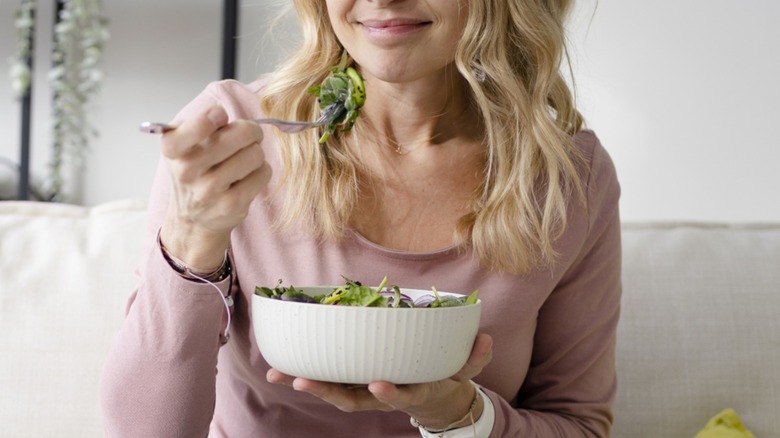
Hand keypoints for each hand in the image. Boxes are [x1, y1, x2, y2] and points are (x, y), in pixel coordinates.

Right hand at [159, 105, 270, 270]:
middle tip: (248, 136)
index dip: (214, 116)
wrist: (193, 217)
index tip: (220, 117)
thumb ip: (200, 123)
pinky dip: (262, 170)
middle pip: (240, 134)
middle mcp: (187, 171)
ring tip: (245, 159)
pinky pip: (263, 173)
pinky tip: (249, 175)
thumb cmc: (194, 170)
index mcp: (172, 149)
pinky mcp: (230, 205)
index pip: (196, 126)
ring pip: (255, 154)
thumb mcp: (184, 142)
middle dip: (250, 131)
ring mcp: (208, 190)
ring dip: (256, 153)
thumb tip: (229, 122)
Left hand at [267, 333, 493, 428]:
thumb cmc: (446, 378)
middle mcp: (383, 395)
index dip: (391, 393)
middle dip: (329, 391)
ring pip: (335, 392)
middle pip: (354, 399)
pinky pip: (329, 380)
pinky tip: (280, 367)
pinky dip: (305, 374)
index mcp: (412, 391)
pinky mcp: (354, 381)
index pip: (401, 396)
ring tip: (281, 374)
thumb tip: (486, 339)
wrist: (433, 401)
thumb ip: (474, 358)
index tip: (378, 385)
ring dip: (309, 383)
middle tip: (304, 380)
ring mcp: (365, 391)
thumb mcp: (464, 372)